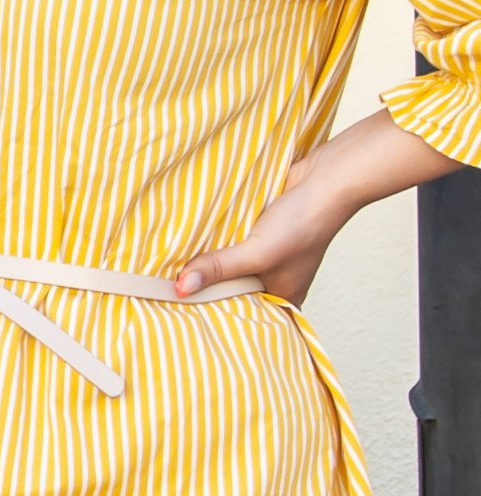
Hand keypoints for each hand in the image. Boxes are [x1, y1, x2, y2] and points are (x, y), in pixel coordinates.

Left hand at [172, 154, 336, 306]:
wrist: (325, 179)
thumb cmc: (303, 224)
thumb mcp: (256, 253)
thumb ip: (219, 268)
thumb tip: (180, 287)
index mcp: (284, 295)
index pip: (245, 316)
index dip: (218, 315)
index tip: (186, 316)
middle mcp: (275, 278)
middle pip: (232, 289)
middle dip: (207, 288)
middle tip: (171, 294)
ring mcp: (267, 254)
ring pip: (229, 264)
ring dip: (209, 263)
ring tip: (172, 271)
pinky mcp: (258, 232)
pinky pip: (231, 242)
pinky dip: (215, 242)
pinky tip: (189, 244)